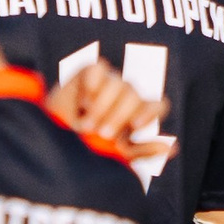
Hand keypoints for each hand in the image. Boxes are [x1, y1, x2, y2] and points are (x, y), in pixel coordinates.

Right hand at [47, 59, 172, 164]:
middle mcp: (125, 97)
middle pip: (135, 96)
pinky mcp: (88, 73)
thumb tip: (172, 148)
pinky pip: (98, 67)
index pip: (158, 105)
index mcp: (136, 115)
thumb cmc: (84, 149)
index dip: (150, 113)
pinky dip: (92, 83)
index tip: (134, 126)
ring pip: (119, 83)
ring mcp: (108, 83)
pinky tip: (84, 99)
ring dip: (102, 106)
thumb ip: (142, 150)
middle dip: (118, 116)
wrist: (51, 140)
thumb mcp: (113, 156)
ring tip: (86, 123)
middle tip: (101, 133)